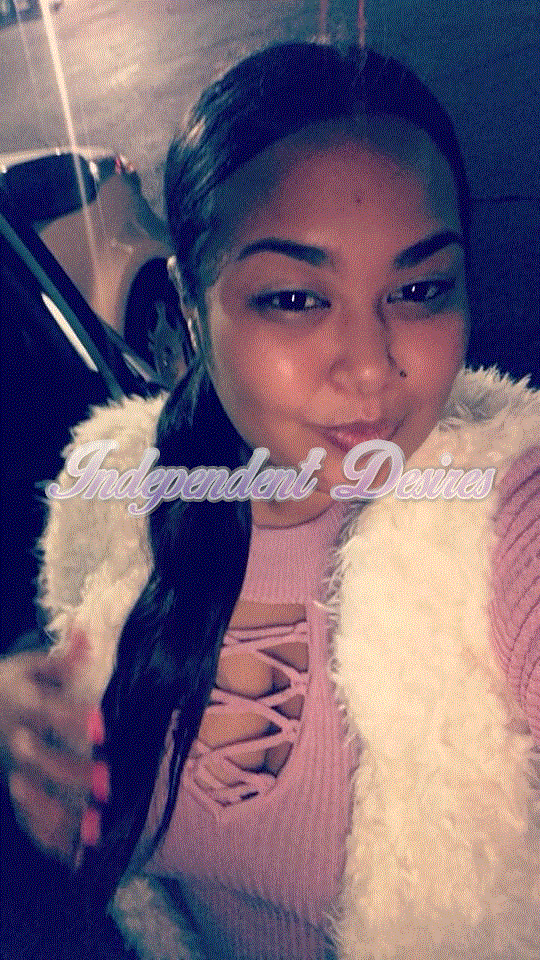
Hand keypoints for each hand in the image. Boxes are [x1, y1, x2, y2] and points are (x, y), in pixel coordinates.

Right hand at [0, 630, 108, 866]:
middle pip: (41, 759)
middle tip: (107, 782)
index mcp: (19, 701)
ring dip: (62, 812)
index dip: (75, 719)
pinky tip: (78, 852)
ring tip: (95, 826)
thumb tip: (87, 632)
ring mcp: (8, 767)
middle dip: (72, 773)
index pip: (48, 710)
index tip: (105, 729)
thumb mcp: (26, 666)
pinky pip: (26, 817)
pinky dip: (49, 836)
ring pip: (32, 794)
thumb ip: (61, 660)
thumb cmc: (3, 685)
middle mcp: (13, 737)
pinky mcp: (10, 789)